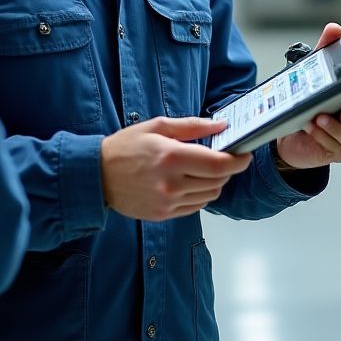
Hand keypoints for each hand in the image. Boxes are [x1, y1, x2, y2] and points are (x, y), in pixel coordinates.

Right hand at [100, 116, 251, 220]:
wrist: (95, 176)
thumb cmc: (126, 146)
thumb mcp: (158, 126)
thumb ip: (193, 126)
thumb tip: (221, 126)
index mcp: (171, 157)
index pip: (219, 164)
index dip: (238, 160)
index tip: (244, 154)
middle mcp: (172, 183)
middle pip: (219, 181)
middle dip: (229, 169)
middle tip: (226, 157)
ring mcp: (167, 202)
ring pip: (210, 195)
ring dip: (216, 181)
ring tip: (206, 168)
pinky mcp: (163, 214)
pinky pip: (196, 206)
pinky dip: (201, 193)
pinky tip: (191, 181)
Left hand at [275, 23, 340, 169]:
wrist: (290, 128)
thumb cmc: (311, 98)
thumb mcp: (315, 71)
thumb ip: (327, 50)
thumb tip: (334, 29)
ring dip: (334, 128)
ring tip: (318, 117)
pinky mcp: (334, 152)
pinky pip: (333, 148)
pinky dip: (322, 137)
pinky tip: (309, 127)